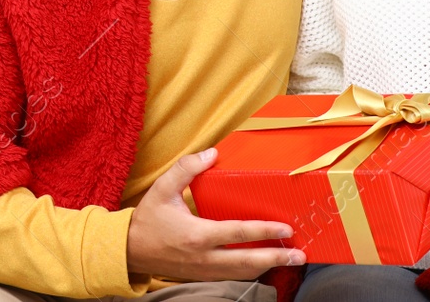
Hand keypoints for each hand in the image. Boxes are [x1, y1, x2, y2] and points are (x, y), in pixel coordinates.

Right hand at [126, 148, 305, 281]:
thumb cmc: (148, 219)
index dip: (265, 231)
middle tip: (299, 254)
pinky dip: (251, 271)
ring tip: (289, 260)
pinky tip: (264, 263)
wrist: (130, 250)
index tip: (286, 229)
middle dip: (276, 258)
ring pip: (243, 273)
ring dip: (268, 266)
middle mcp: (205, 257)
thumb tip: (212, 153)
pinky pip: (233, 276)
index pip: (239, 234)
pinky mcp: (203, 276)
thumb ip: (186, 168)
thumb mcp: (162, 188)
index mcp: (197, 234)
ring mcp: (205, 270)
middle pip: (248, 262)